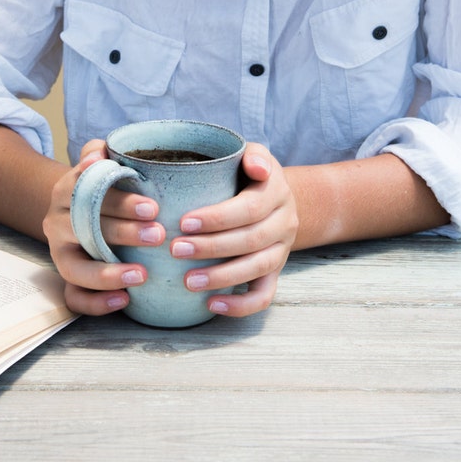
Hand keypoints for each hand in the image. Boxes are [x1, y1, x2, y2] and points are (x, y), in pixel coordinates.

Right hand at [42, 140, 164, 314]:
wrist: (74, 210)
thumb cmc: (101, 189)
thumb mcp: (99, 164)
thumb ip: (100, 152)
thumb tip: (99, 155)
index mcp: (67, 191)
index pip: (90, 194)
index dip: (121, 202)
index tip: (154, 208)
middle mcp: (57, 223)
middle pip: (85, 229)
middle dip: (124, 233)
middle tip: (159, 235)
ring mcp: (60, 253)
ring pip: (74, 268)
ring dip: (107, 274)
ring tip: (142, 275)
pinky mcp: (67, 279)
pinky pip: (73, 297)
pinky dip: (97, 303)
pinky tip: (125, 300)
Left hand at [170, 143, 298, 316]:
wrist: (277, 200)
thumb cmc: (248, 175)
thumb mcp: (253, 155)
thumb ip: (253, 155)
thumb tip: (256, 166)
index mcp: (276, 192)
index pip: (249, 208)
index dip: (218, 218)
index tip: (184, 222)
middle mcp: (284, 222)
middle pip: (251, 239)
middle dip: (211, 247)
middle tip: (175, 249)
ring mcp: (282, 250)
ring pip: (258, 268)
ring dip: (222, 277)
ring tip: (188, 281)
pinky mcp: (275, 273)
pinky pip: (265, 295)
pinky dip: (240, 306)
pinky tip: (211, 305)